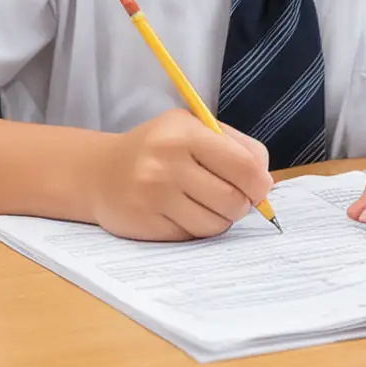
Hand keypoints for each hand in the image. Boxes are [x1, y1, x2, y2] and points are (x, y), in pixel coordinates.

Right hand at [87, 110, 273, 240]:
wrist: (100, 171)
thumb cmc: (158, 148)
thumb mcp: (193, 129)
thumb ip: (234, 147)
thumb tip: (265, 182)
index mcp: (184, 132)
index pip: (243, 164)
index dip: (260, 182)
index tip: (260, 188)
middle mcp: (166, 162)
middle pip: (232, 198)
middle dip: (242, 204)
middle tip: (235, 199)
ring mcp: (153, 195)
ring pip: (214, 224)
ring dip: (220, 219)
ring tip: (206, 204)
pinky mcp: (145, 224)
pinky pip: (192, 237)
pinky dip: (196, 229)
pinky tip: (182, 213)